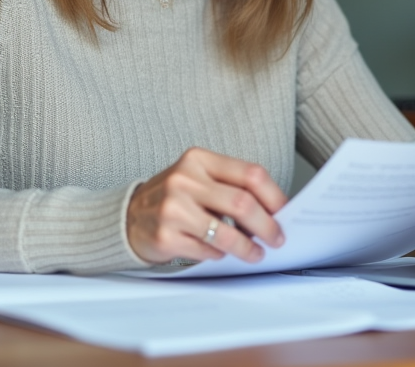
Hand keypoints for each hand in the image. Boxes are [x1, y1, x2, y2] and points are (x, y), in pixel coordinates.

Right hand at [127, 147, 286, 264]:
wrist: (128, 216)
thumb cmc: (173, 198)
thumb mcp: (198, 179)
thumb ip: (231, 187)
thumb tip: (273, 211)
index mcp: (198, 159)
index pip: (250, 174)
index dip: (274, 196)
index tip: (285, 212)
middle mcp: (184, 179)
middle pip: (242, 203)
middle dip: (267, 226)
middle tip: (277, 238)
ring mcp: (173, 208)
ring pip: (226, 233)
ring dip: (247, 247)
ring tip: (255, 253)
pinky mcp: (165, 235)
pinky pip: (207, 250)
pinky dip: (220, 255)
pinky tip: (220, 252)